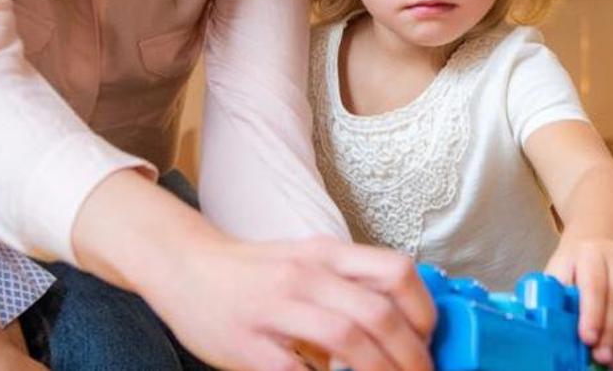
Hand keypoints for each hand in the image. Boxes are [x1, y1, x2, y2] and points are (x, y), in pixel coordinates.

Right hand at [143, 235, 434, 370]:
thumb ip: (349, 285)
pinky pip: (296, 370)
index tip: (428, 340)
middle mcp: (305, 275)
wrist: (184, 266)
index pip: (395, 271)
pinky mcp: (248, 344)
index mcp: (326, 254)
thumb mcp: (307, 262)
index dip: (423, 310)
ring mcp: (276, 308)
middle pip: (378, 314)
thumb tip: (402, 325)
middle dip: (410, 356)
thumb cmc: (254, 272)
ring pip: (346, 339)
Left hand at [545, 236, 612, 365]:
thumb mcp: (559, 271)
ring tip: (611, 360)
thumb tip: (548, 324)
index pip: (593, 286)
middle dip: (608, 332)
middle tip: (601, 357)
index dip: (592, 314)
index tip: (587, 338)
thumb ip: (555, 294)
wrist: (600, 242)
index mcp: (588, 254)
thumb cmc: (574, 265)